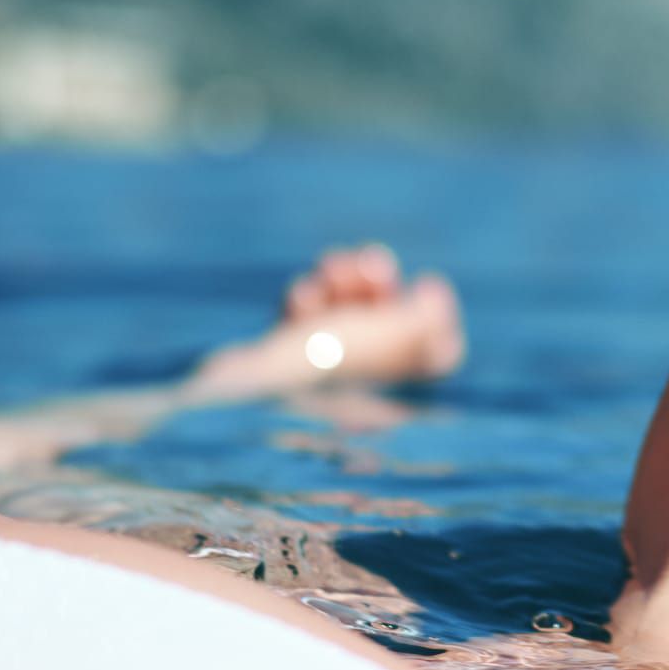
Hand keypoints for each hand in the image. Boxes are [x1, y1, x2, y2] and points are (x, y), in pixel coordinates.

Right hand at [190, 244, 464, 394]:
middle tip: (370, 263)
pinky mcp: (275, 373)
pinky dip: (304, 302)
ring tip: (330, 269)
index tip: (427, 285)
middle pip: (389, 330)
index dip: (437, 317)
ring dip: (341, 284)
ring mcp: (318, 388)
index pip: (435, 357)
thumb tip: (434, 301)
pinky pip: (301, 326)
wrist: (232, 403)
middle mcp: (363, 401)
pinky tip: (300, 299)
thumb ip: (423, 318)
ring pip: (343, 320)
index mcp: (397, 406)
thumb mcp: (386, 339)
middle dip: (379, 286)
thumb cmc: (318, 372)